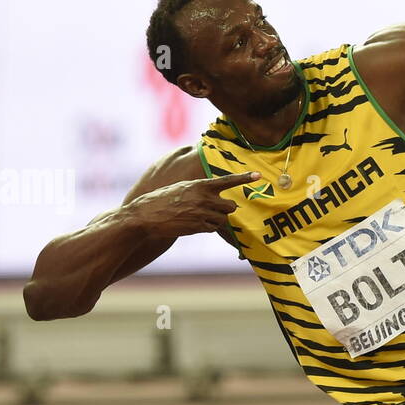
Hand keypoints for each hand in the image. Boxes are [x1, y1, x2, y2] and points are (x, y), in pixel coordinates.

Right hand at [129, 170, 259, 237]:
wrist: (146, 216)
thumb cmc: (161, 199)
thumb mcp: (181, 187)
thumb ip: (198, 189)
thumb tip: (212, 193)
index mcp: (200, 185)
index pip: (227, 181)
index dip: (244, 178)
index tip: (258, 176)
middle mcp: (204, 199)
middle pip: (230, 206)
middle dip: (226, 209)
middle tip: (215, 208)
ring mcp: (202, 214)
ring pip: (222, 219)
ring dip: (216, 219)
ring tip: (199, 216)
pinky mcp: (198, 227)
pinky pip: (213, 228)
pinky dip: (208, 227)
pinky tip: (194, 223)